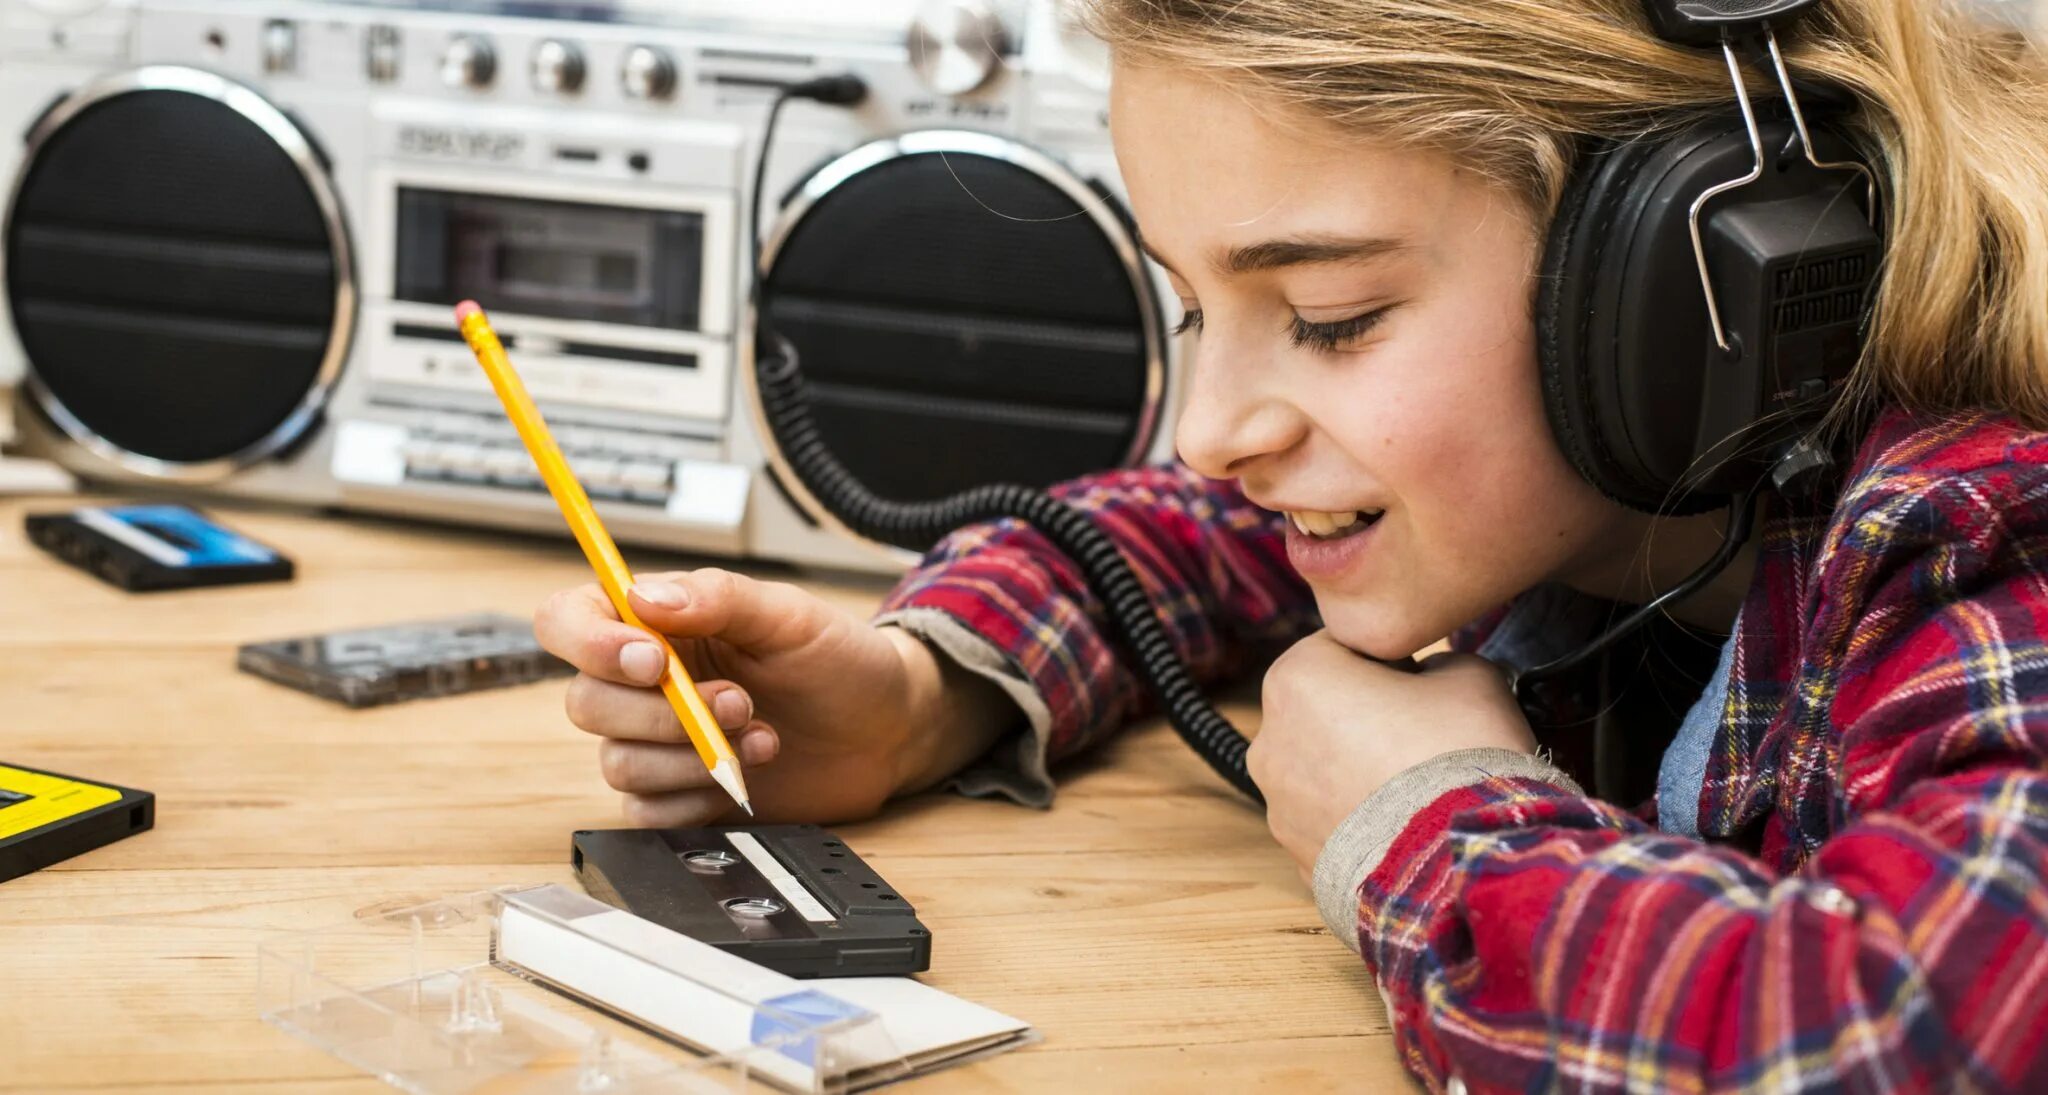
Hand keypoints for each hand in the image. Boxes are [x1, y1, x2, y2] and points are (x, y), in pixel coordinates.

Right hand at [534, 569, 1011, 826]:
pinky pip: (647, 810)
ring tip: (760, 734)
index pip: (569, 620)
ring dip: (690, 756)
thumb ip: (718, 598)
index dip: (589, 643)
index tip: (651, 660)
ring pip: (618, 762)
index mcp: (658, 622)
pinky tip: (748, 773)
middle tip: (739, 701)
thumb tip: (643, 594)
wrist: (887, 730)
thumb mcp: (789, 615)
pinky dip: (696, 796)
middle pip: (587, 703)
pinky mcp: (681, 794)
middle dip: (664, 713)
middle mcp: (647, 682)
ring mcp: (660, 741)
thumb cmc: (839, 661)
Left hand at [1249, 631, 1535, 880]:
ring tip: (1419, 788)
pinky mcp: (1299, 856)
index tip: (1423, 684)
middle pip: (1324, 712)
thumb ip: (1437, 660)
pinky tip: (1408, 827)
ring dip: (1362, 772)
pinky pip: (1332, 822)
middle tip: (1425, 737)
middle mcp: (1270, 740)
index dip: (1390, 661)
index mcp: (1296, 677)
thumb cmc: (1460, 754)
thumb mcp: (1470, 672)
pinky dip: (1362, 822)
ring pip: (1324, 771)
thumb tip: (1430, 678)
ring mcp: (1279, 806)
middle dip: (1368, 719)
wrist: (1465, 863)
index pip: (1342, 648)